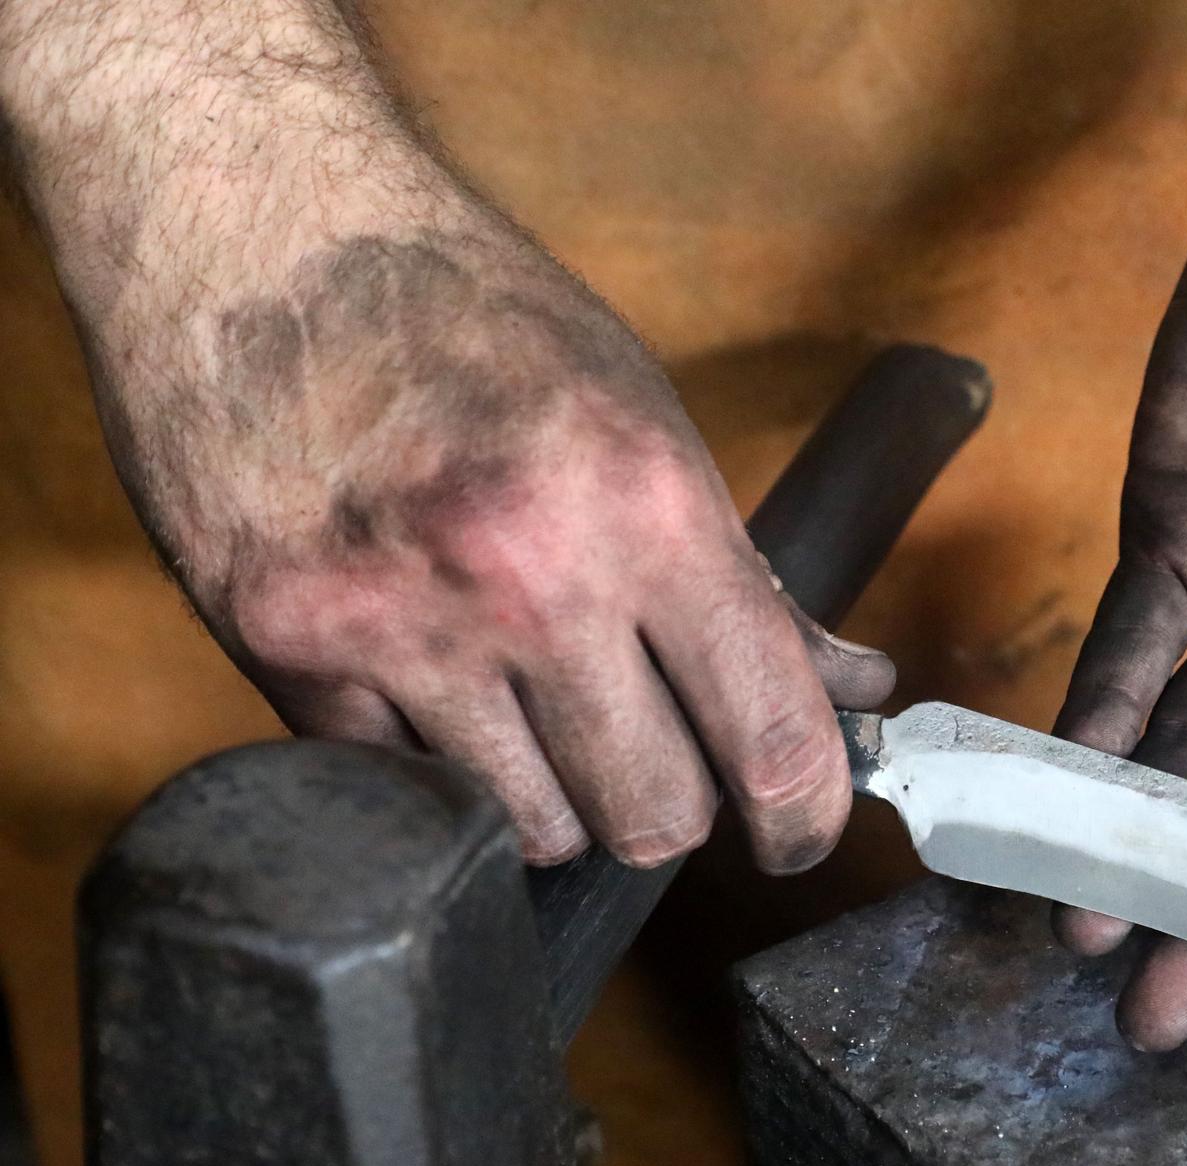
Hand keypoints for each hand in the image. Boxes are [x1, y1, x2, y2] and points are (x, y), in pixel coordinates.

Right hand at [99, 223, 892, 868]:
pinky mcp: (287, 653)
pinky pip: (406, 793)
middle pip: (654, 817)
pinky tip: (430, 689)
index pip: (771, 735)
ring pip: (533, 832)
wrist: (254, 226)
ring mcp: (398, 626)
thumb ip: (747, 574)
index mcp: (645, 506)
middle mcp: (530, 579)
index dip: (803, 816)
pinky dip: (437, 769)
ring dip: (553, 797)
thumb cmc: (468, 315)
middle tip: (650, 750)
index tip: (796, 836)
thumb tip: (851, 688)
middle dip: (668, 802)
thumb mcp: (642, 416)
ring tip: (529, 709)